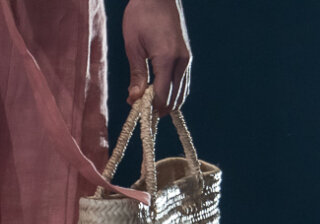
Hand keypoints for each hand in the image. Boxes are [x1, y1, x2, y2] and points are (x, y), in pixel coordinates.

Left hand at [123, 0, 191, 114]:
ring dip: (167, 102)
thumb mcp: (133, 46)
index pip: (163, 94)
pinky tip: (161, 95)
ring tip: (150, 105)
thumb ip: (136, 75)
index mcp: (167, 58)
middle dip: (159, 108)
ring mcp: (186, 59)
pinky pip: (183, 82)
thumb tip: (135, 99)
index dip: (151, 107)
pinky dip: (174, 92)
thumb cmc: (141, 16)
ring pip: (182, 92)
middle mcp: (181, 61)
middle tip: (141, 110)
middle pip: (174, 97)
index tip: (138, 110)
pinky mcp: (186, 57)